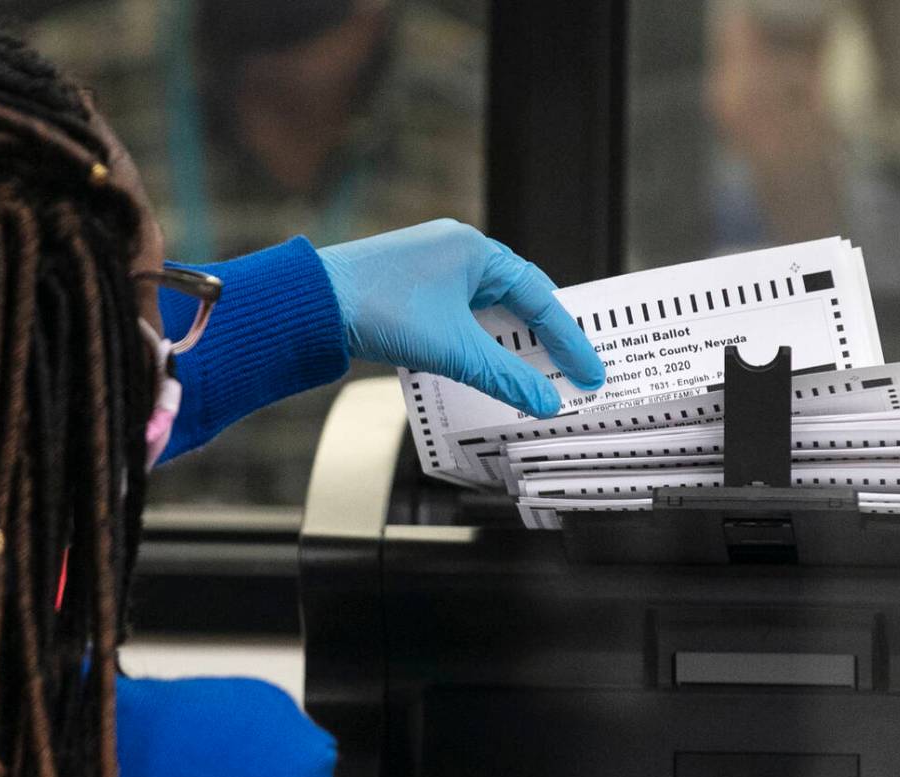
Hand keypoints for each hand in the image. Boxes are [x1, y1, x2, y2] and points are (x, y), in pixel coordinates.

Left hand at [321, 219, 604, 416]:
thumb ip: (504, 377)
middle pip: (518, 298)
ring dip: (510, 340)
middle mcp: (458, 251)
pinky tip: (486, 363)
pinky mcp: (413, 286)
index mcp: (476, 251)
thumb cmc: (377, 307)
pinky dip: (480, 338)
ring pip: (489, 307)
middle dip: (545, 338)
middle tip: (571, 371)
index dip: (569, 338)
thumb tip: (543, 402)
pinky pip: (462, 312)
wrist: (311, 305)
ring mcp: (434, 266)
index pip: (540, 296)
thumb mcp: (453, 349)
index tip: (589, 370)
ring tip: (535, 374)